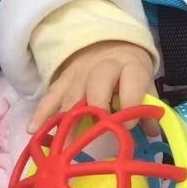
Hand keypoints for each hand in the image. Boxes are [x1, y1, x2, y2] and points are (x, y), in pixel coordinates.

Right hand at [27, 40, 157, 134]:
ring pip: (73, 93)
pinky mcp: (62, 80)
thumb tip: (154, 132)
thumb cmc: (129, 71)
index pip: (132, 78)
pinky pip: (50, 95)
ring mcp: (80, 73)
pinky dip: (42, 112)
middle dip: (97, 105)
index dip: (131, 100)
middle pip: (99, 82)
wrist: (108, 44)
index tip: (129, 123)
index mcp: (130, 65)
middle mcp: (104, 66)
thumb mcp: (144, 81)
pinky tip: (33, 129)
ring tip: (64, 143)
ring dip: (69, 118)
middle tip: (97, 128)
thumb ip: (148, 105)